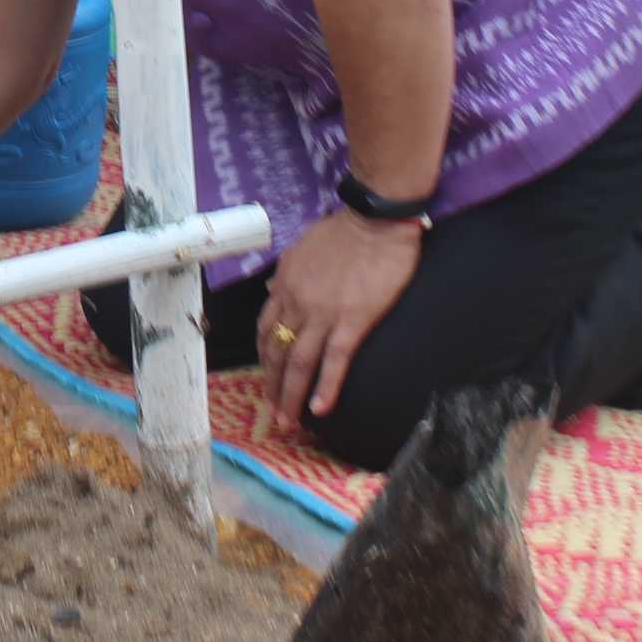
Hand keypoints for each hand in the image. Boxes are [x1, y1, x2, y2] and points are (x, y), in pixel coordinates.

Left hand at [260, 210, 424, 422]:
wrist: (377, 219)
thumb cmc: (346, 229)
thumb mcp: (303, 247)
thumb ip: (287, 273)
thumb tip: (272, 290)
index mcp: (285, 283)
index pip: (265, 329)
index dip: (264, 358)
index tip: (266, 378)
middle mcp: (297, 301)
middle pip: (276, 351)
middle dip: (272, 386)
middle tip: (273, 414)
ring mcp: (323, 312)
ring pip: (299, 363)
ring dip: (291, 396)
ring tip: (289, 422)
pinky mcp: (352, 320)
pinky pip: (334, 360)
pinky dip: (325, 388)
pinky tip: (320, 410)